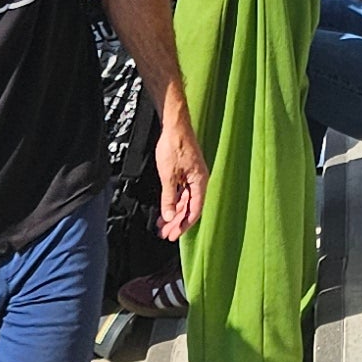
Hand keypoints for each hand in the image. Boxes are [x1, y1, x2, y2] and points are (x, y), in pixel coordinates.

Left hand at [154, 104, 207, 240]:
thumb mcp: (168, 176)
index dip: (184, 224)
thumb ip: (168, 197)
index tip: (174, 235)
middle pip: (189, 207)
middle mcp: (198, 180)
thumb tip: (168, 216)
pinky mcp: (185, 171)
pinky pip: (181, 191)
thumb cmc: (174, 146)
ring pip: (184, 200)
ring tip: (162, 224)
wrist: (174, 125)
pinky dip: (172, 201)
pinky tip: (165, 208)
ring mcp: (192, 175)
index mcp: (200, 182)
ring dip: (173, 213)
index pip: (194, 210)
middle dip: (177, 221)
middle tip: (165, 234)